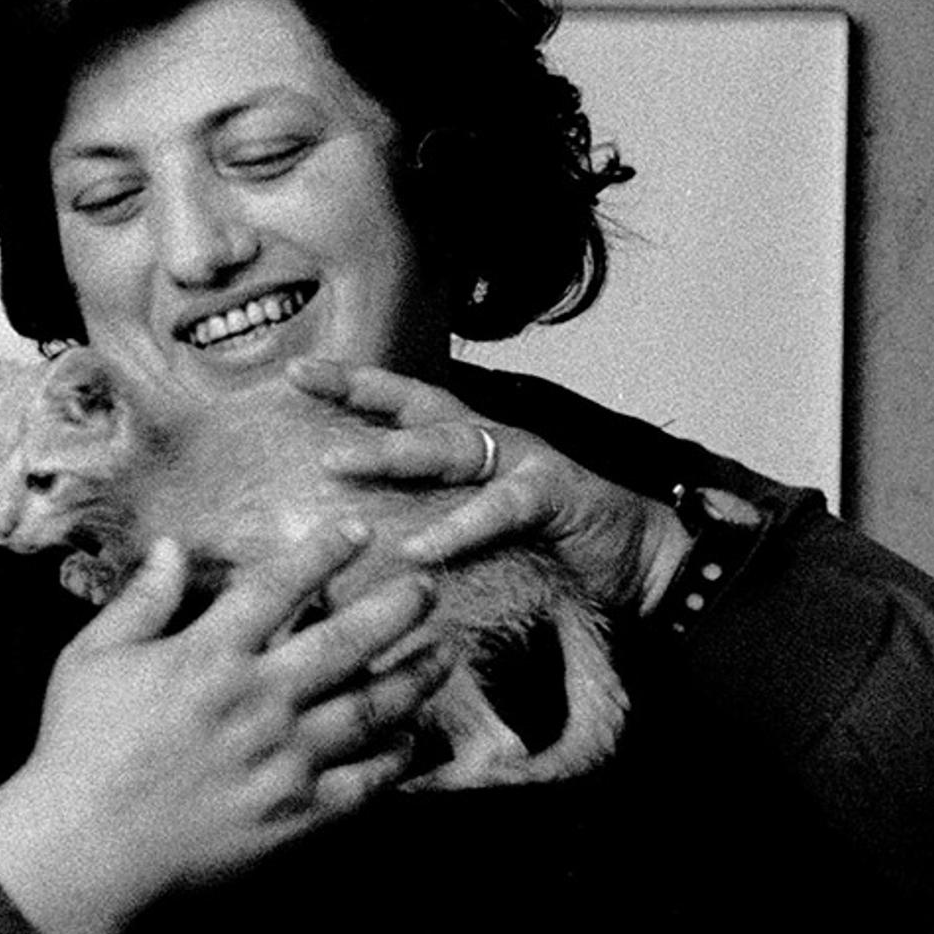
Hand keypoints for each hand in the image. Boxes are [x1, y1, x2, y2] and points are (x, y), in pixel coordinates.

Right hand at [0, 521, 450, 933]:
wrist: (84, 852)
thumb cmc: (78, 751)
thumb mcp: (90, 660)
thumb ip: (140, 601)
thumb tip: (172, 548)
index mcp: (207, 656)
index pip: (279, 587)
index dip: (323, 552)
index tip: (357, 530)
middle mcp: (258, 700)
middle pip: (349, 640)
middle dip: (397, 606)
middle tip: (428, 586)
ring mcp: (286, 760)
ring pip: (374, 707)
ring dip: (416, 676)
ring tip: (444, 653)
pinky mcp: (299, 814)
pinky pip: (369, 780)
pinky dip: (399, 757)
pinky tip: (415, 737)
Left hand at [287, 358, 691, 618]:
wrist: (639, 563)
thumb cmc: (546, 546)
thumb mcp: (472, 529)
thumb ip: (421, 519)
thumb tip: (347, 537)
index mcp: (467, 443)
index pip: (400, 403)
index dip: (350, 383)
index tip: (293, 369)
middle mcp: (491, 441)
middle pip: (416, 404)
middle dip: (357, 387)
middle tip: (299, 376)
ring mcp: (524, 462)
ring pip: (450, 446)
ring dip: (390, 452)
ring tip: (335, 463)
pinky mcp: (555, 496)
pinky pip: (499, 508)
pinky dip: (458, 527)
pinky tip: (417, 547)